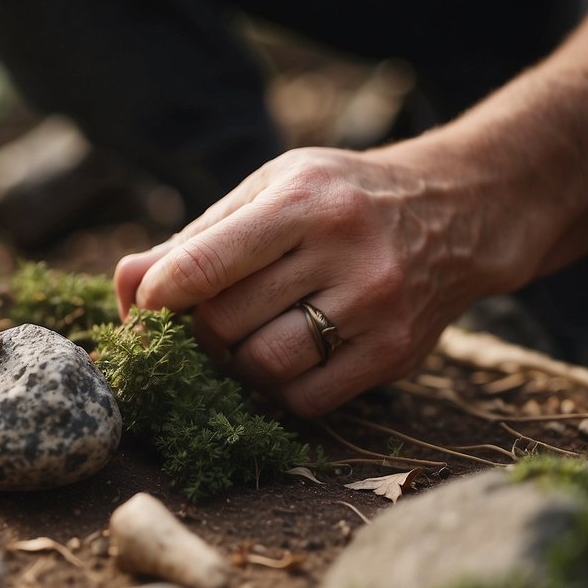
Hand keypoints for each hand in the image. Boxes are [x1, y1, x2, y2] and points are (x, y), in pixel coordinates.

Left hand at [114, 144, 518, 415]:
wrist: (459, 211)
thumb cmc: (343, 197)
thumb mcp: (275, 187)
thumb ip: (201, 236)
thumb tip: (128, 286)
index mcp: (304, 200)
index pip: (204, 262)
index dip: (157, 295)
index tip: (148, 305)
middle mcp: (344, 252)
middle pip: (223, 323)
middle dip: (198, 328)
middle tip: (206, 317)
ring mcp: (374, 308)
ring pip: (260, 367)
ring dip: (236, 362)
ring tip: (250, 334)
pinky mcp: (394, 354)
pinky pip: (304, 400)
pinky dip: (279, 388)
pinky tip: (290, 354)